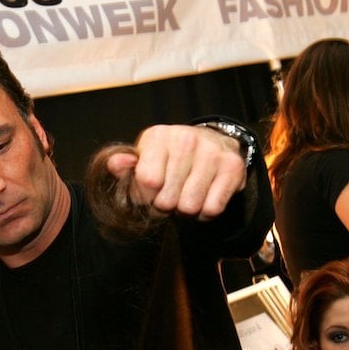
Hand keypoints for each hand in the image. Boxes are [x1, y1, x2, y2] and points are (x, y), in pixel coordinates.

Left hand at [104, 124, 245, 220]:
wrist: (212, 143)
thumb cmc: (170, 157)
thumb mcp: (143, 158)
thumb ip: (124, 166)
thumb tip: (115, 164)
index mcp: (158, 136)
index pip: (147, 182)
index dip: (145, 197)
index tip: (150, 193)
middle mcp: (186, 139)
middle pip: (167, 200)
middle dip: (165, 207)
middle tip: (169, 198)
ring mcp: (212, 153)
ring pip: (189, 207)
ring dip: (185, 212)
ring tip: (185, 197)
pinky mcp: (232, 167)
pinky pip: (212, 209)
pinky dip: (204, 213)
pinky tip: (202, 199)